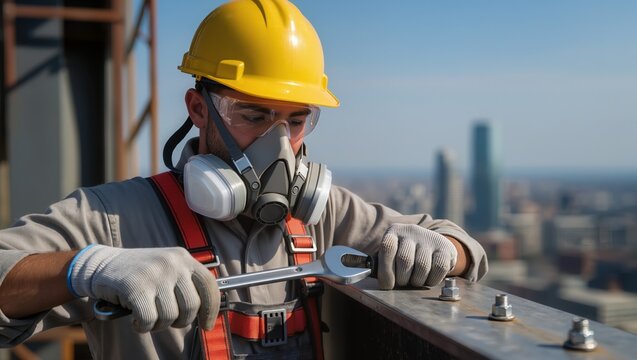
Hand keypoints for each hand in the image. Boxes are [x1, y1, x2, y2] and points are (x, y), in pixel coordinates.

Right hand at [69, 245, 219, 332]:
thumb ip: (186, 284)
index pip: (209, 285)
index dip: (211, 309)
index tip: (207, 324)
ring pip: (170, 316)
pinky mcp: (136, 287)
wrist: (101, 264)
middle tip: (167, 319)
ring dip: (159, 324)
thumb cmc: (138, 272)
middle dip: (180, 320)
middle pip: (192, 306)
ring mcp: (154, 274)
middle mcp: (172, 263)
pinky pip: (149, 320)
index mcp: (183, 257)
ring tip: (148, 315)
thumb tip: (207, 311)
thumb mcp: (167, 268)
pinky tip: (135, 319)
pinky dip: (143, 326)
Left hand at [378, 224, 456, 289]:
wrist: (432, 246)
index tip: (388, 285)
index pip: (387, 247)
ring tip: (416, 280)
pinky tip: (429, 278)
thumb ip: (385, 268)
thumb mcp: (392, 256)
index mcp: (394, 232)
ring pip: (422, 266)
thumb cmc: (407, 256)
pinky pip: (439, 268)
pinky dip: (433, 280)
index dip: (386, 270)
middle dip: (403, 278)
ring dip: (417, 281)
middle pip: (405, 259)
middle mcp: (411, 231)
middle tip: (404, 282)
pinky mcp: (445, 247)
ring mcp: (429, 238)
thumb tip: (385, 284)